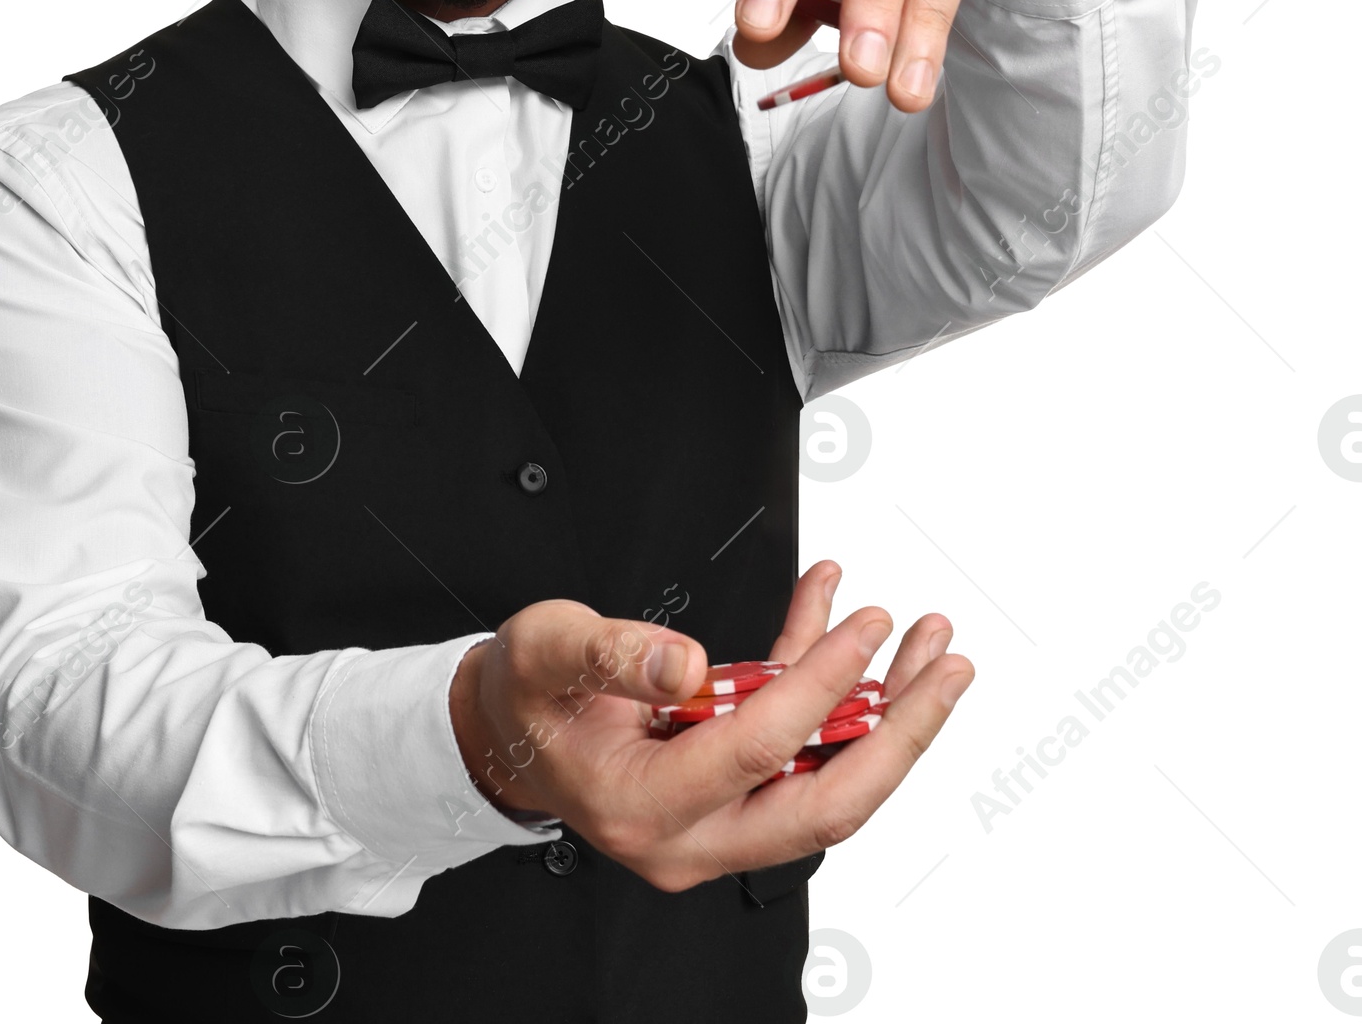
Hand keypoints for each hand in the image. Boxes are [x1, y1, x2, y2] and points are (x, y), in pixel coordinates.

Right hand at [447, 560, 972, 890]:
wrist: (507, 734)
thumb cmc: (525, 697)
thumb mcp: (547, 651)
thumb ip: (612, 652)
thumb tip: (689, 661)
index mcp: (641, 804)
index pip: (757, 751)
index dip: (819, 686)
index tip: (863, 630)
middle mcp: (691, 834)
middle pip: (826, 801)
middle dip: (900, 734)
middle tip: (947, 667)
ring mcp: (717, 824)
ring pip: (827, 782)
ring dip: (886, 716)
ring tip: (928, 650)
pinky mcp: (731, 798)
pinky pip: (798, 750)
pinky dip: (825, 687)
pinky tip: (836, 620)